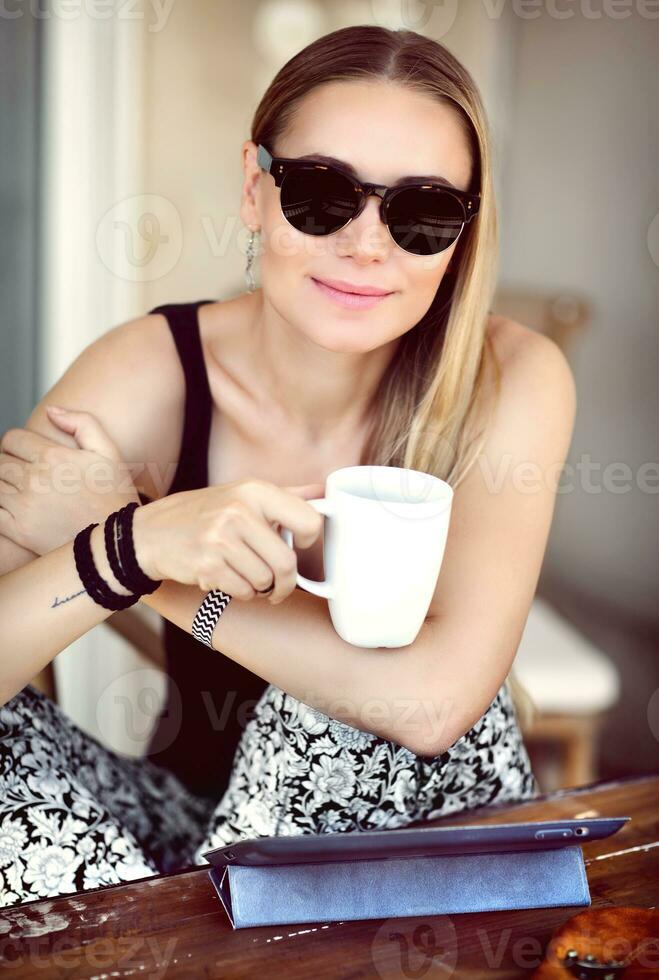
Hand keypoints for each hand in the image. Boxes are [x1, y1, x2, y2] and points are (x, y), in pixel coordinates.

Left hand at [0, 407, 139, 555]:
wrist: (117, 542)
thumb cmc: (115, 497)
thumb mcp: (109, 452)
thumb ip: (82, 423)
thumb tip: (51, 411)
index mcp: (53, 456)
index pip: (12, 439)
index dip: (15, 444)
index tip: (24, 454)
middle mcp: (34, 479)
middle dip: (7, 463)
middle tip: (21, 474)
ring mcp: (24, 505)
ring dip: (2, 485)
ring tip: (18, 492)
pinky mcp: (19, 530)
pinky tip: (12, 509)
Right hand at [132, 479, 325, 603]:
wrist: (150, 533)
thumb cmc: (204, 514)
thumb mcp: (242, 493)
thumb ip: (285, 494)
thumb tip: (324, 491)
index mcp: (254, 491)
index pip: (309, 519)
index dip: (311, 540)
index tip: (300, 545)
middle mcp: (239, 511)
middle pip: (287, 562)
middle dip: (286, 582)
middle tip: (279, 585)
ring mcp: (221, 539)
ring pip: (265, 581)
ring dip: (260, 587)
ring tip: (244, 574)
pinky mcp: (207, 565)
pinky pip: (244, 592)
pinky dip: (241, 592)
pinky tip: (228, 578)